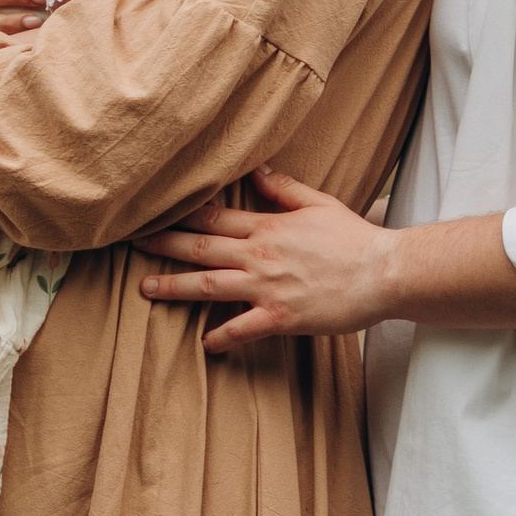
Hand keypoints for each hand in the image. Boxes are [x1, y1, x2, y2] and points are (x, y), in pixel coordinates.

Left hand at [138, 165, 397, 353]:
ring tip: (145, 289)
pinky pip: (241, 329)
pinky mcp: (280, 318)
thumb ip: (283, 189)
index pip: (214, 217)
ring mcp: (267, 288)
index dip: (180, 214)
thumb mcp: (319, 203)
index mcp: (268, 228)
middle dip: (163, 244)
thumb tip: (255, 171)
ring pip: (208, 286)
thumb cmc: (354, 239)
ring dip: (174, 287)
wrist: (383, 272)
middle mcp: (259, 256)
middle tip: (132, 243)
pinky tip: (205, 344)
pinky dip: (221, 338)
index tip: (154, 211)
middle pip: (200, 248)